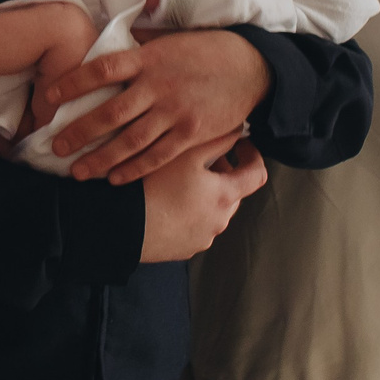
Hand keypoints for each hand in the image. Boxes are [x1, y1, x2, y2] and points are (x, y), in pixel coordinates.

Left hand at [47, 29, 269, 183]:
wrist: (253, 66)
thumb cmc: (205, 50)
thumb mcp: (169, 40)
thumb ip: (138, 49)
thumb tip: (103, 43)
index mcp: (149, 58)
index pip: (102, 69)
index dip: (72, 83)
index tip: (49, 96)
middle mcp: (159, 86)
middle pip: (110, 113)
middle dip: (79, 132)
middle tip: (55, 147)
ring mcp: (176, 112)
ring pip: (131, 141)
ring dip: (101, 159)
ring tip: (77, 172)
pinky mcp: (193, 133)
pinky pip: (158, 156)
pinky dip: (135, 170)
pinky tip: (115, 179)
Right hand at [139, 139, 264, 261]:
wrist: (122, 226)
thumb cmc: (154, 187)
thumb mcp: (184, 154)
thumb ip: (215, 140)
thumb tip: (235, 129)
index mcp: (224, 196)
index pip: (257, 175)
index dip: (253, 155)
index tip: (241, 145)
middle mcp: (219, 221)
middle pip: (233, 194)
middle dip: (223, 175)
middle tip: (202, 160)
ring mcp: (202, 238)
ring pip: (212, 212)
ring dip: (204, 196)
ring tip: (178, 182)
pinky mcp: (184, 249)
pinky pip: (193, 228)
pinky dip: (187, 214)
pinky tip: (165, 204)